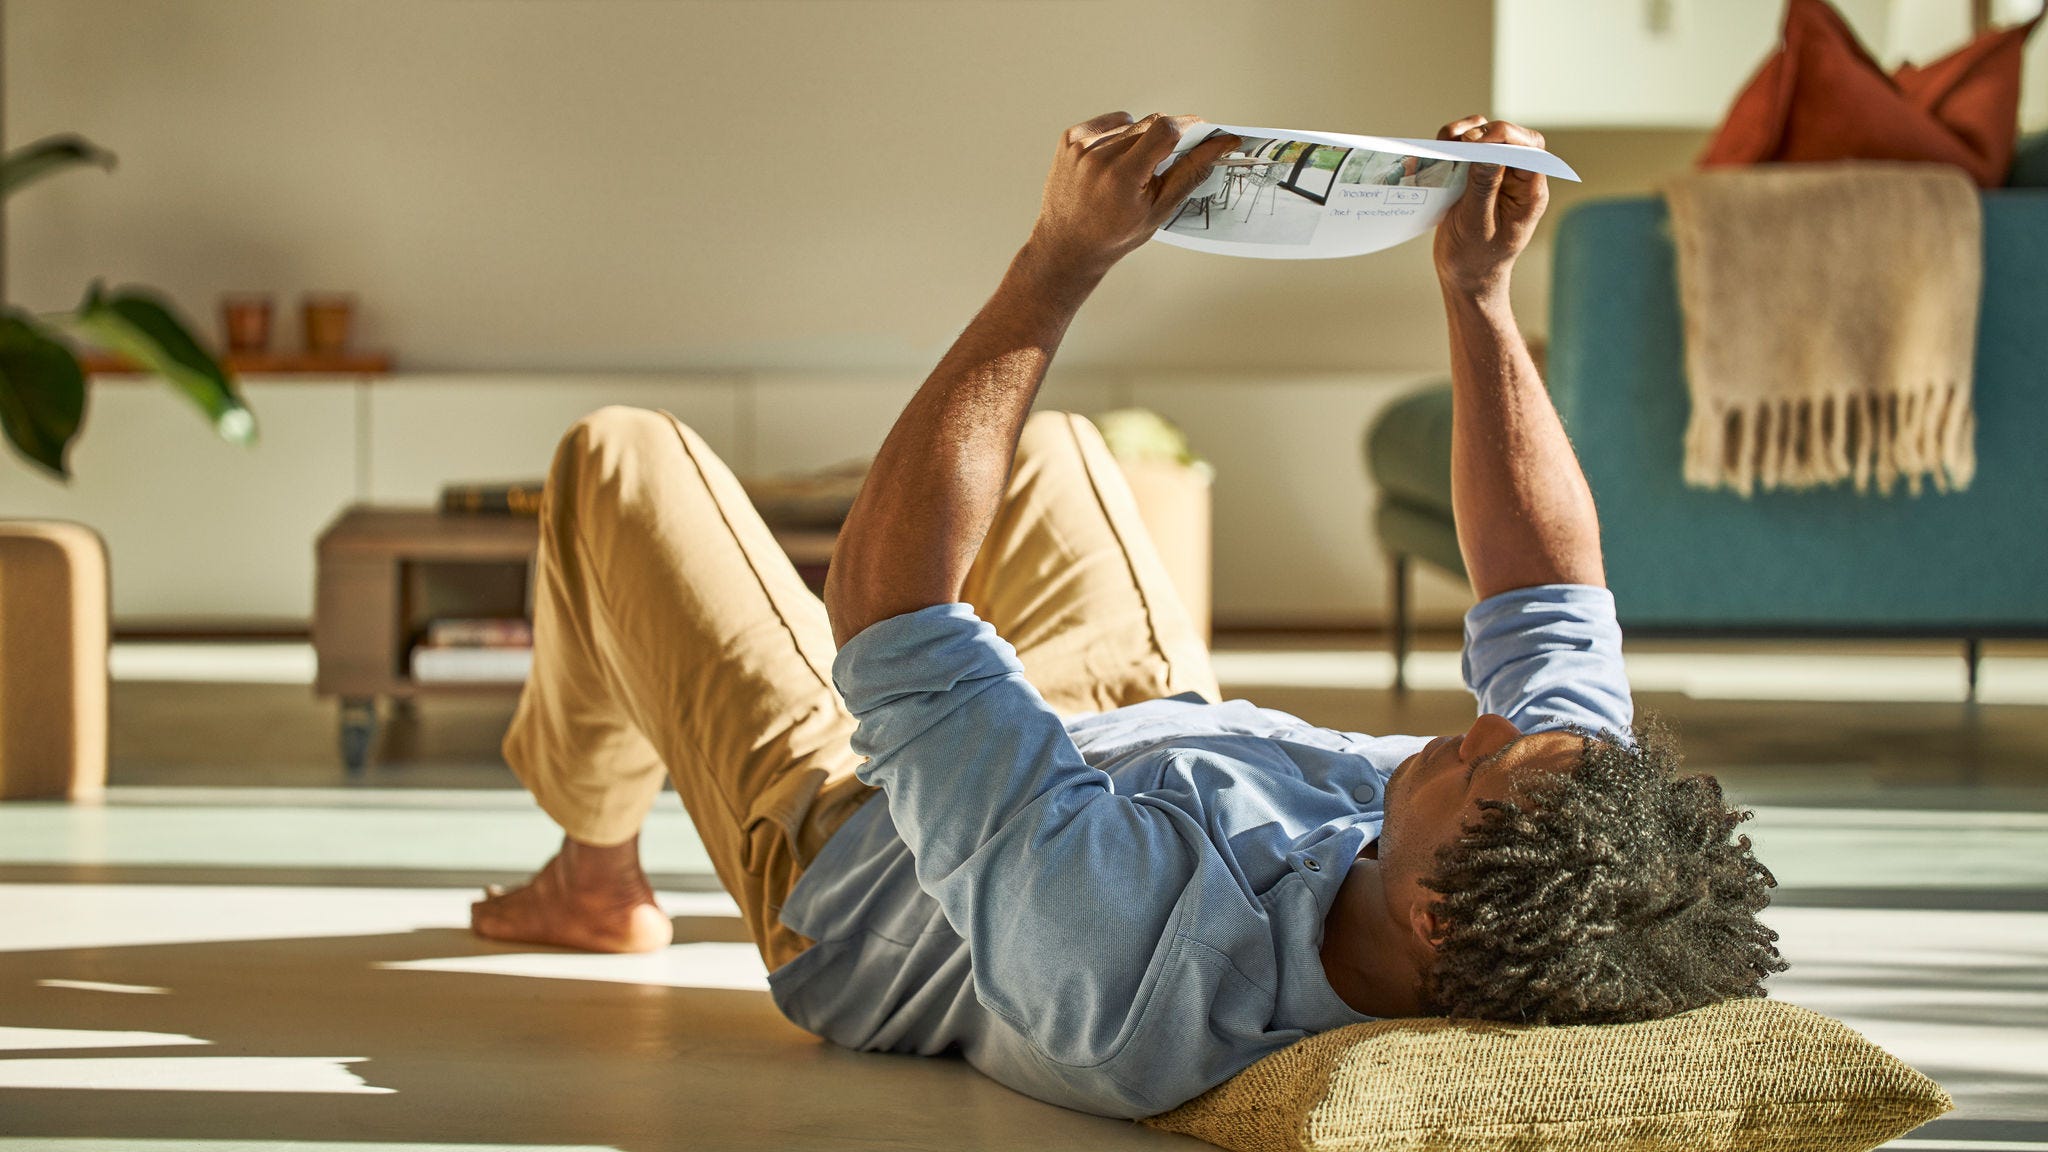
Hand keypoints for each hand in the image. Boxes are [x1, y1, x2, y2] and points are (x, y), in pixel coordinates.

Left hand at [1023, 112, 1240, 281]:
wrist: (1067, 244)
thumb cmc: (1115, 234)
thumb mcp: (1159, 209)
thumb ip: (1191, 172)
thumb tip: (1221, 144)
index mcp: (1123, 176)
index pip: (1166, 130)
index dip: (1190, 126)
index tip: (1203, 131)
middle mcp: (1099, 156)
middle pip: (1151, 124)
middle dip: (1166, 139)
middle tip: (1163, 164)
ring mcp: (1081, 145)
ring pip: (1132, 124)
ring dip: (1140, 140)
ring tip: (1130, 172)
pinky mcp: (1070, 138)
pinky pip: (1110, 123)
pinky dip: (1119, 136)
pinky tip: (1112, 163)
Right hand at [1431, 116, 1549, 298]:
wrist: (1465, 278)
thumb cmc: (1475, 259)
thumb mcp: (1477, 225)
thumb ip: (1483, 186)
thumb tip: (1486, 148)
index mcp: (1529, 193)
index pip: (1529, 150)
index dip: (1505, 137)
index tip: (1476, 142)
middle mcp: (1517, 180)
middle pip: (1511, 137)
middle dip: (1486, 132)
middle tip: (1461, 142)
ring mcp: (1497, 177)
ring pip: (1489, 137)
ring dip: (1468, 132)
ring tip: (1447, 140)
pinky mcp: (1476, 178)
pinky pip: (1469, 150)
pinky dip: (1455, 143)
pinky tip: (1441, 147)